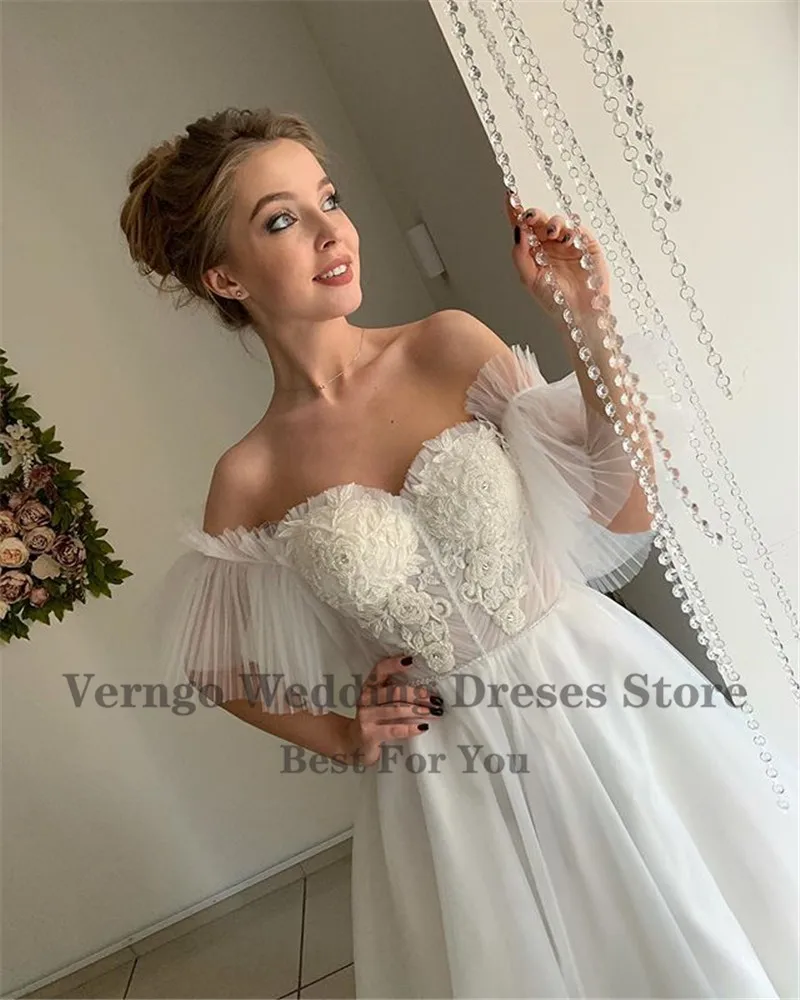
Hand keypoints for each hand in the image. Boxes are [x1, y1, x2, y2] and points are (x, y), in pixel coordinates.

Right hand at [346, 655, 443, 766]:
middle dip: (417, 694)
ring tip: (434, 712)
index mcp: (370, 686)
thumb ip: (395, 693)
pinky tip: (422, 727)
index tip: (411, 660)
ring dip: (418, 710)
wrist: (354, 743)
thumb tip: (426, 689)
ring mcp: (366, 716)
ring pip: (396, 709)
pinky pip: (394, 729)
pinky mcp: (369, 734)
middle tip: (435, 699)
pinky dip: (410, 728)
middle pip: (395, 692)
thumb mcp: (380, 702)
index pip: (380, 670)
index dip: (394, 664)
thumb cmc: (373, 719)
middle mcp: (366, 698)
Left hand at [505, 191, 609, 327]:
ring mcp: (569, 243)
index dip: (516, 211)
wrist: (578, 314)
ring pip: (559, 222)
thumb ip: (520, 255)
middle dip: (534, 214)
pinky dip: (571, 230)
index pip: (524, 227)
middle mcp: (551, 243)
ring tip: (552, 233)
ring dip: (554, 222)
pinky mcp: (587, 245)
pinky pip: (579, 230)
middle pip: (541, 220)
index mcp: (535, 250)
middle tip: (530, 216)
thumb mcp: (530, 278)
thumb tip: (517, 230)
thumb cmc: (554, 299)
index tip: (509, 196)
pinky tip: (566, 238)